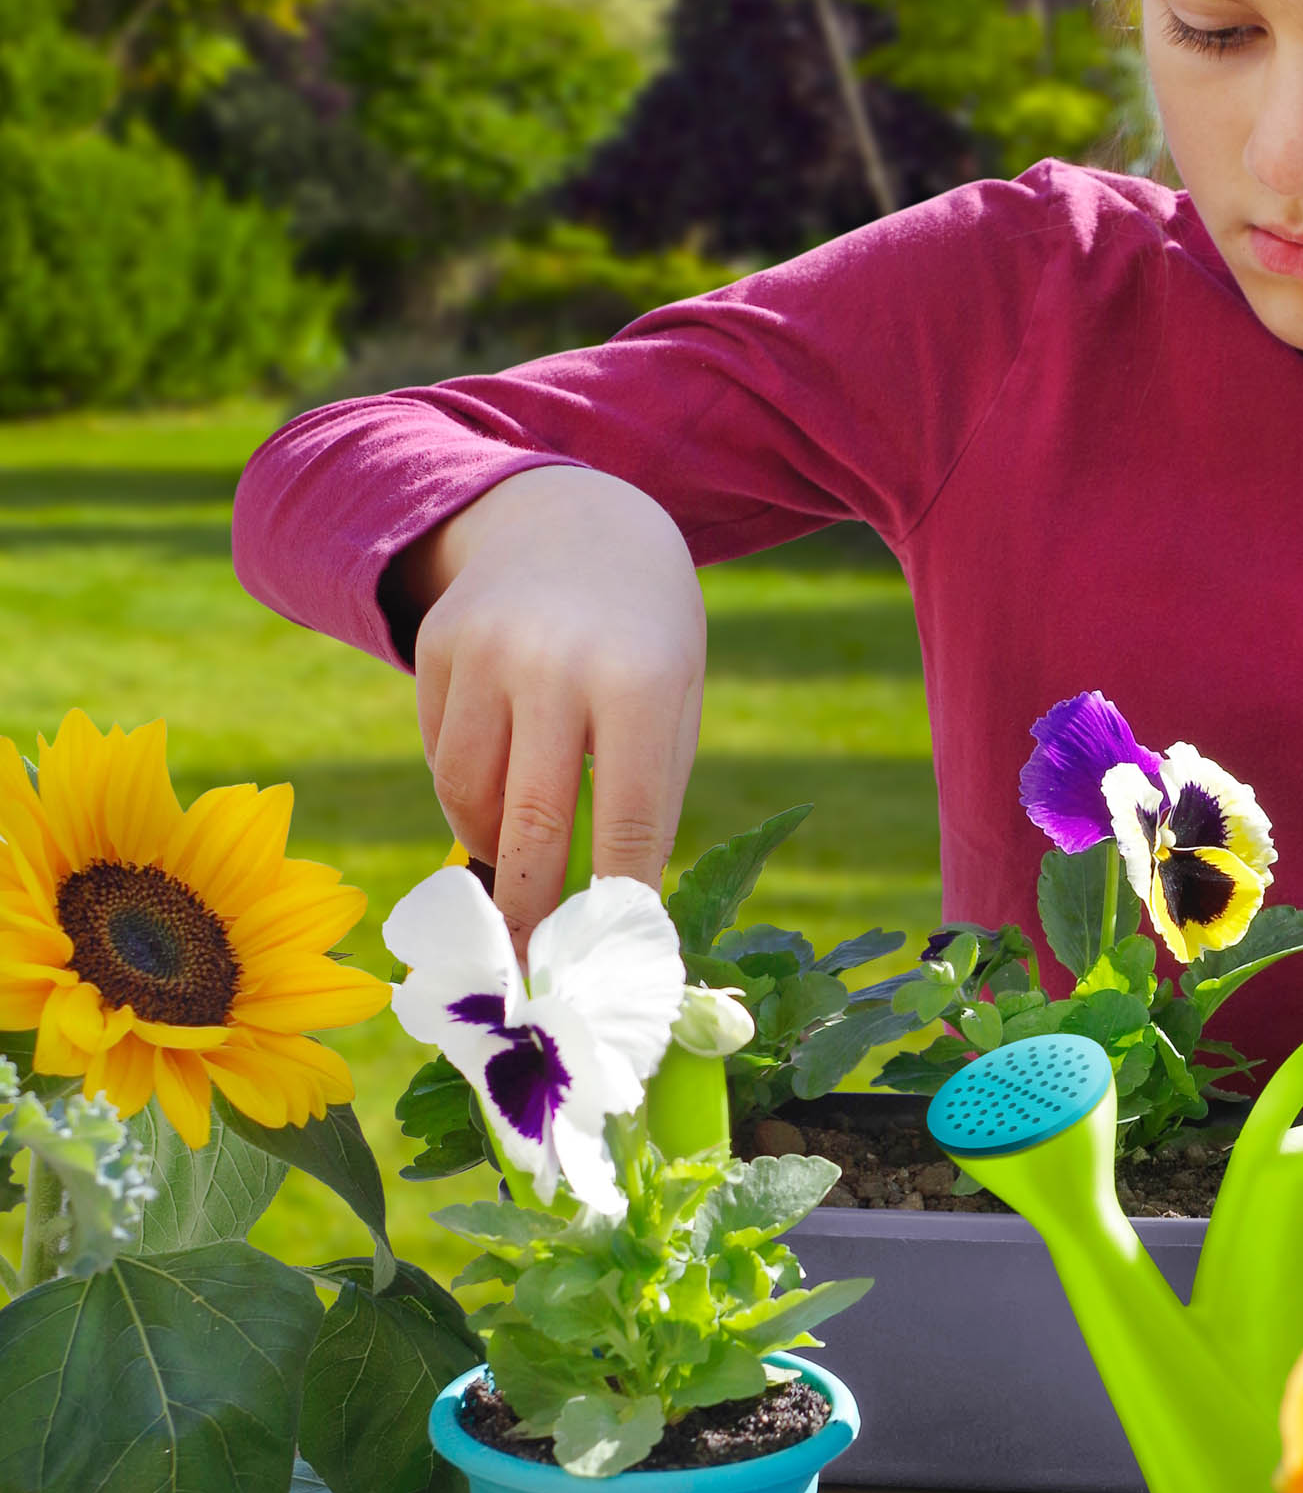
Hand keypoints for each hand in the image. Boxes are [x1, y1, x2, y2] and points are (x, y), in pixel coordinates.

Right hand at [402, 465, 705, 958]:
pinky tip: (496, 790)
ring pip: (468, 794)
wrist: (579, 521)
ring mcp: (486, 650)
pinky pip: (441, 754)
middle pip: (532, 820)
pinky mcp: (436, 646)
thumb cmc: (648, 636)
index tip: (608, 961)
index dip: (616, 899)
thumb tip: (612, 909)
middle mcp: (556, 663)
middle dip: (529, 910)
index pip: (629, 818)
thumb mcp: (676, 700)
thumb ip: (648, 795)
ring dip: (491, 851)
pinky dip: (465, 795)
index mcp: (641, 682)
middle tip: (530, 972)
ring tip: (517, 869)